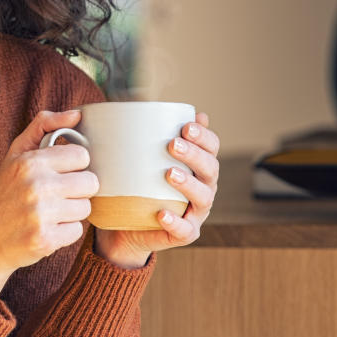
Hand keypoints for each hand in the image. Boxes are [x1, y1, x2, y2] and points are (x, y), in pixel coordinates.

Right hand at [0, 109, 97, 308]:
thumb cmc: (3, 194)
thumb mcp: (15, 154)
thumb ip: (43, 126)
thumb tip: (77, 114)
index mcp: (30, 162)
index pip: (82, 156)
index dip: (73, 166)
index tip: (59, 173)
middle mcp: (36, 186)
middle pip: (90, 183)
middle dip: (77, 190)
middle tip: (56, 195)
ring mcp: (41, 214)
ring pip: (86, 208)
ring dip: (71, 212)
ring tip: (49, 213)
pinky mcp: (46, 239)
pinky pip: (77, 231)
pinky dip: (64, 233)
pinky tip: (46, 229)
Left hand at [93, 112, 220, 268]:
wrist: (125, 227)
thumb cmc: (134, 185)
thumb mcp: (136, 159)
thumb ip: (141, 135)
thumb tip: (135, 102)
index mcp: (197, 166)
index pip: (211, 147)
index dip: (204, 136)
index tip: (186, 126)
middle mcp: (203, 187)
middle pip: (210, 169)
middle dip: (195, 154)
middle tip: (172, 144)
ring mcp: (195, 212)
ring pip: (203, 198)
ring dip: (189, 184)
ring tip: (169, 174)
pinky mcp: (184, 233)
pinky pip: (185, 230)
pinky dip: (175, 222)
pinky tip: (162, 213)